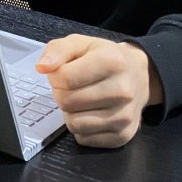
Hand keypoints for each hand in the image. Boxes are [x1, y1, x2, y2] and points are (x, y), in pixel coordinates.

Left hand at [35, 35, 163, 147]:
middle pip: (67, 102)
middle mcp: (122, 90)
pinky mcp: (123, 136)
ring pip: (74, 124)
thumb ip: (57, 50)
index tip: (61, 72)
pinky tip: (91, 113)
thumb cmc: (106, 57)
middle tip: (71, 87)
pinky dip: (81, 127)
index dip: (55, 76)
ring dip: (70, 112)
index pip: (65, 78)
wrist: (139, 76)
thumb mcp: (81, 43)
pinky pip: (84, 138)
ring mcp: (124, 116)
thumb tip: (42, 67)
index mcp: (111, 61)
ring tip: (81, 99)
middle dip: (61, 93)